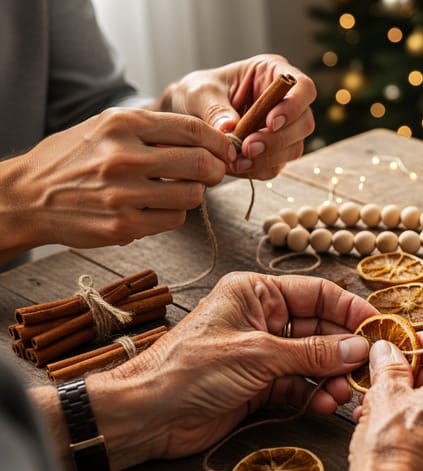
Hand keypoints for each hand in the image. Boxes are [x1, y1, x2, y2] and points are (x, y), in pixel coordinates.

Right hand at [0, 108, 233, 258]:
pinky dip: (172, 214)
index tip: (225, 149)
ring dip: (192, 194)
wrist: (27, 197)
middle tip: (210, 173)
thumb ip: (152, 129)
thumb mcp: (105, 127)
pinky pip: (173, 220)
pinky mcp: (123, 225)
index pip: (192, 129)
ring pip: (191, 196)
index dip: (219, 141)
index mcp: (122, 124)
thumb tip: (207, 138)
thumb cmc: (73, 159)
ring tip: (173, 190)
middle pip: (200, 164)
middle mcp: (124, 156)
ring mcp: (123, 193)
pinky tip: (153, 207)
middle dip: (215, 170)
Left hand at [90, 272, 378, 470]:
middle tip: (367, 367)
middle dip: (343, 349)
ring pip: (312, 359)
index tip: (377, 328)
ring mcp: (261, 352)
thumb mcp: (258, 354)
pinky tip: (323, 404)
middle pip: (319, 327)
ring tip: (342, 392)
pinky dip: (313, 394)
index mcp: (256, 293)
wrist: (148, 415)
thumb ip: (312, 352)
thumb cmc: (189, 369)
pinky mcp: (259, 384)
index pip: (316, 293)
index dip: (349, 309)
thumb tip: (358, 348)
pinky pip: (298, 384)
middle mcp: (261, 318)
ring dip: (330, 376)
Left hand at [158, 54, 315, 179]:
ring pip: (294, 147)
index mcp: (273, 73)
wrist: (185, 113)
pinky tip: (237, 166)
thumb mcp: (200, 93)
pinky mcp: (275, 150)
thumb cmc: (197, 92)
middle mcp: (285, 100)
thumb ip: (216, 109)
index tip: (270, 122)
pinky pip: (278, 164)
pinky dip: (259, 169)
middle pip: (304, 122)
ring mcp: (283, 128)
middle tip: (248, 148)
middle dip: (278, 139)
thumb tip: (231, 130)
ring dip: (269, 158)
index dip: (294, 106)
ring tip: (238, 161)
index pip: (303, 87)